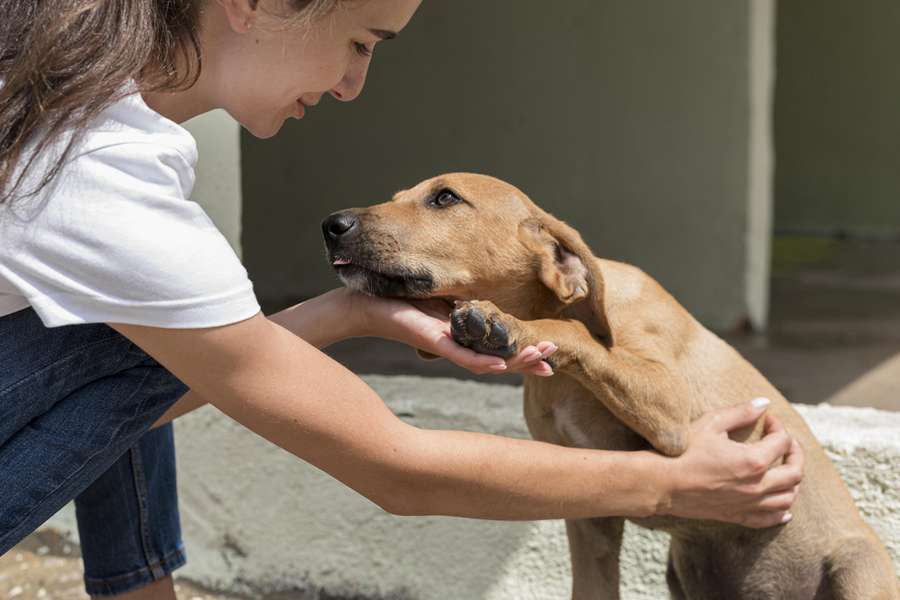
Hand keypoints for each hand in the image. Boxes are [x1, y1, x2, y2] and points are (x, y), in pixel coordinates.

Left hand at [354, 292, 556, 375]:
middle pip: (499, 358)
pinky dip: (482, 362)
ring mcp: (445, 345)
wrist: (362, 303)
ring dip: (515, 362)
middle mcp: (457, 343)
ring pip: (486, 362)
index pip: (499, 346)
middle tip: (553, 359)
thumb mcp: (439, 293)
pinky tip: (501, 366)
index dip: (524, 351)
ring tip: (541, 359)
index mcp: (462, 333)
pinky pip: (461, 356)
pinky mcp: (432, 341)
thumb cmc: (396, 296)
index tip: (550, 354)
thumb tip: (484, 289)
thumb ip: (462, 297)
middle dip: (528, 359)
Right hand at [657, 398, 803, 527]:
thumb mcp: (711, 424)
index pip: (782, 442)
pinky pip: (770, 519)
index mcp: (754, 461)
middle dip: (795, 453)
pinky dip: (782, 513)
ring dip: (792, 482)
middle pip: (795, 473)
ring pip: (788, 498)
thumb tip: (764, 403)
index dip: (778, 426)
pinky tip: (783, 507)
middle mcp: (757, 486)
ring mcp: (749, 504)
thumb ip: (741, 412)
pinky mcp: (737, 516)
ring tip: (784, 469)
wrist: (661, 483)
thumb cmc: (683, 451)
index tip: (767, 419)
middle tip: (785, 442)